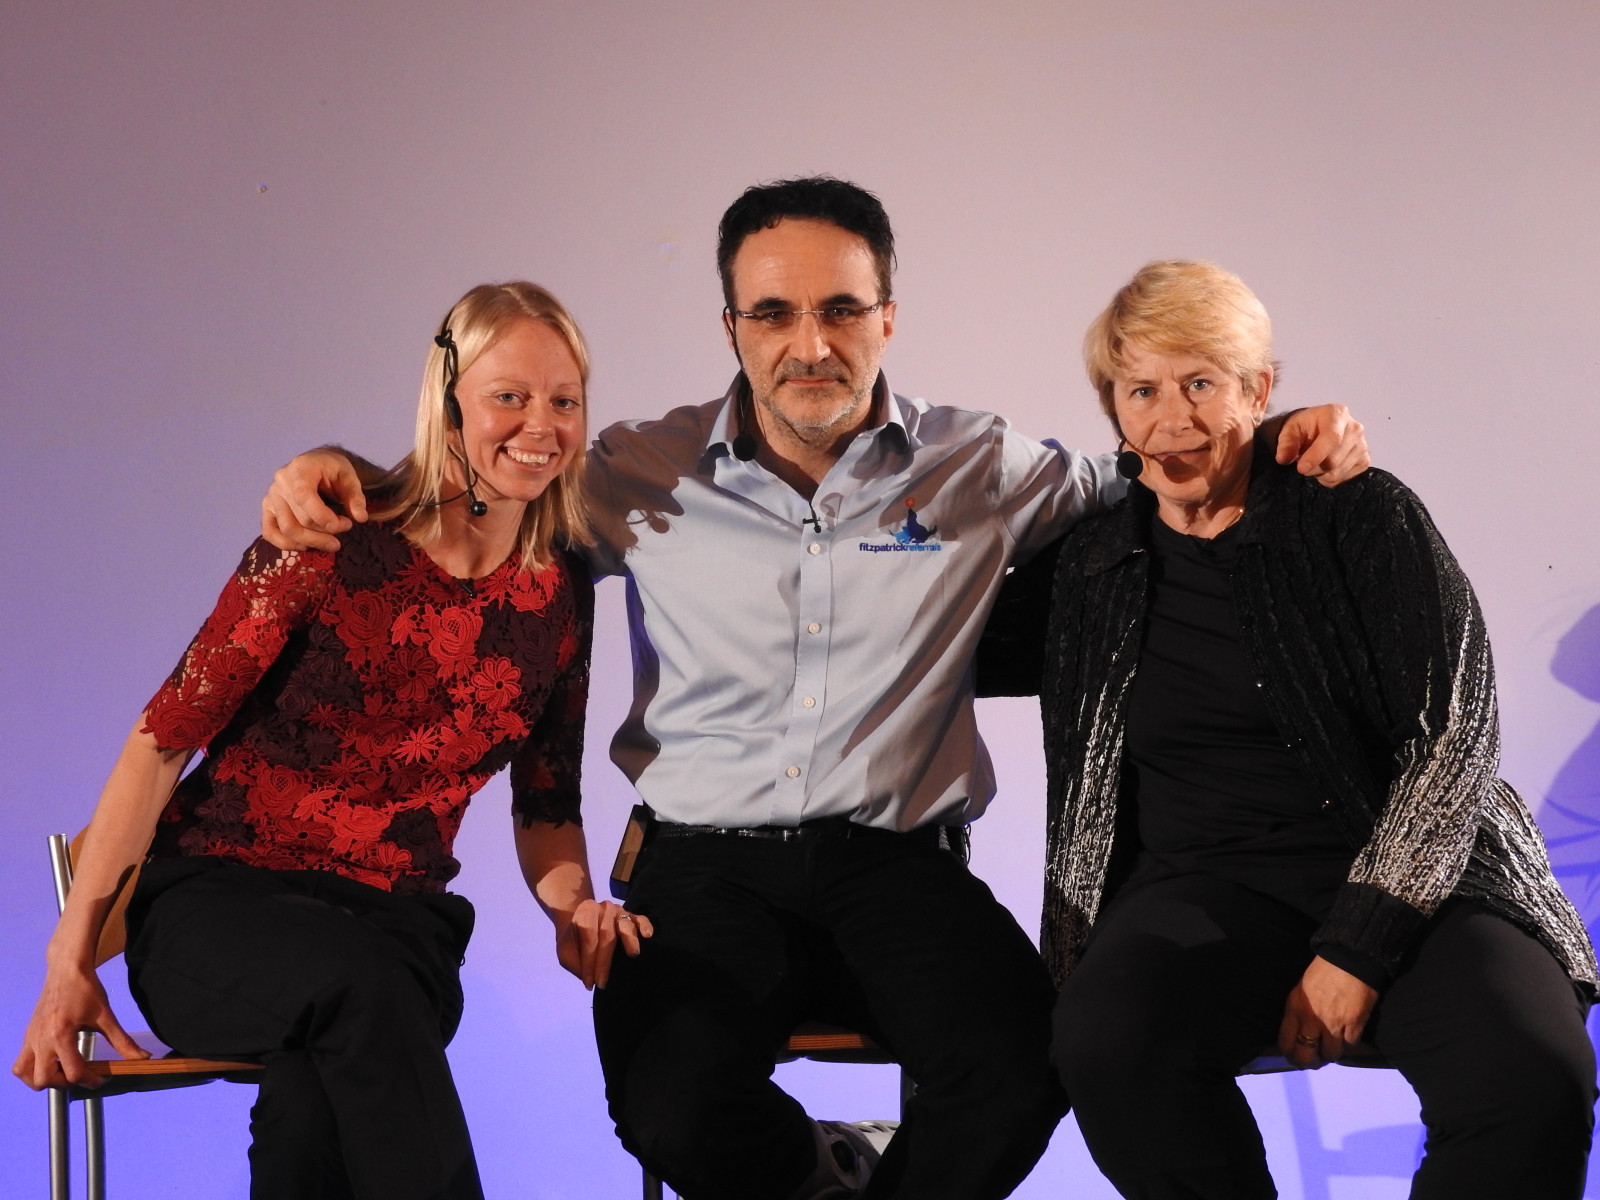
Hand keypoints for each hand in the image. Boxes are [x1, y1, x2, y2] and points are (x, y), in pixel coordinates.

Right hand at [13, 963, 148, 1089]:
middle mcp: (42, 1039)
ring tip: (64, 1071)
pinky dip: (32, 1072)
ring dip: (45, 1080)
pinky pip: (20, 1064)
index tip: (103, 1077)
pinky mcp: (28, 1036)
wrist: (67, 969)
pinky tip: (51, 1064)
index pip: (74, 1072)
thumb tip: (142, 1057)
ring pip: (27, 1075)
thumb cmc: (86, 989)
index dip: (92, 1080)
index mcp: (62, 1034)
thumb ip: (123, 1041)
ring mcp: (31, 1038)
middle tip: (83, 1073)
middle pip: (46, 1080)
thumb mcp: (106, 1016)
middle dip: (66, 1083)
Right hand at [261, 449, 367, 552]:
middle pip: (299, 518)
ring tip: (333, 543)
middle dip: (325, 531)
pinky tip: (307, 546)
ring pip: (286, 529)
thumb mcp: (349, 477)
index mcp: (300, 469)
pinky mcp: (268, 509)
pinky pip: (270, 532)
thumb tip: (360, 517)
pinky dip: (288, 544)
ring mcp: (271, 496)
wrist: (317, 463)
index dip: (323, 517)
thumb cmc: (333, 470)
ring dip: (312, 542)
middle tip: (346, 528)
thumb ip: (355, 496)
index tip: (346, 524)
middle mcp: (280, 482)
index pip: (304, 497)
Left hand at [554, 901, 653, 989]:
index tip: (589, 983)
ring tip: (633, 954)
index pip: (588, 937)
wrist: (582, 925)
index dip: (589, 961)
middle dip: (604, 961)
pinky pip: (641, 919)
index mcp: (586, 911)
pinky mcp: (633, 916)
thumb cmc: (575, 941)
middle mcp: (604, 907)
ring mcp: (620, 910)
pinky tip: (647, 935)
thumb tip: (590, 976)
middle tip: (602, 983)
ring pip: (625, 925)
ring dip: (629, 939)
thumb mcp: (566, 951)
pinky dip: (645, 926)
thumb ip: (574, 961)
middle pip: (607, 934)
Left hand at [1272, 404, 1369, 486]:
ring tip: (1315, 461)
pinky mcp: (1364, 461)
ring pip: (1337, 472)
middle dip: (1312, 467)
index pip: (1332, 438)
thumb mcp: (1290, 430)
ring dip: (1319, 473)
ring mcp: (1362, 446)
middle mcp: (1355, 428)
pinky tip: (1325, 467)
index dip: (1316, 456)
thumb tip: (1283, 458)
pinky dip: (1328, 478)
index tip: (1301, 468)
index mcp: (1337, 414)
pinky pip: (1343, 479)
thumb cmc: (1305, 427)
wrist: (1318, 430)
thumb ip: (1286, 443)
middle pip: (1333, 460)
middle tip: (1303, 462)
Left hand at [1277, 955, 1378, 1067]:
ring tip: (1334, 1045)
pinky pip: (1350, 1045)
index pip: (1285, 1043)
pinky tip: (1348, 1035)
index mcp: (1294, 1009)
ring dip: (1332, 1052)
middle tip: (1316, 1060)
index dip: (1291, 1055)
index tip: (1296, 1056)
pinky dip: (1349, 1043)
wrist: (1350, 959)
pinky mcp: (1354, 1024)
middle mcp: (1311, 1019)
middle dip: (1310, 1062)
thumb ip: (1299, 1012)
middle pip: (1306, 1056)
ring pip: (1331, 1054)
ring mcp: (1333, 1024)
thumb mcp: (1301, 990)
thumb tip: (1300, 1034)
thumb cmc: (1323, 971)